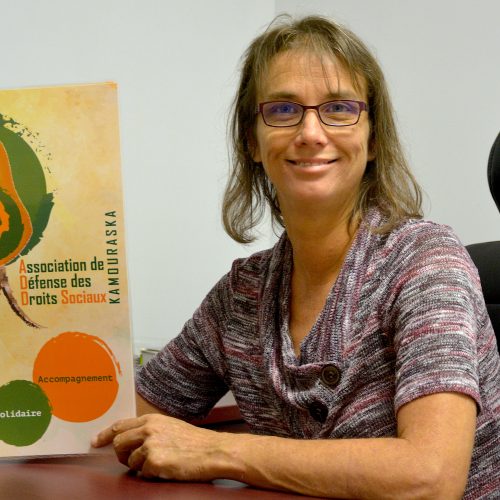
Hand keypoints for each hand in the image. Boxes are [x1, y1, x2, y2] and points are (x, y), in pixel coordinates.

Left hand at [92, 413, 230, 480]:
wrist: (213, 451)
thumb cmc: (195, 441)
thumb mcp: (170, 427)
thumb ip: (150, 430)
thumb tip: (131, 440)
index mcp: (152, 419)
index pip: (120, 425)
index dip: (104, 435)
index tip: (95, 442)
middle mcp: (148, 429)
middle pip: (118, 443)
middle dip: (121, 455)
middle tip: (131, 461)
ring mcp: (151, 444)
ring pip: (129, 461)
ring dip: (141, 466)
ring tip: (160, 463)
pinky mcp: (155, 461)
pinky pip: (143, 473)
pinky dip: (152, 474)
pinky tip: (166, 469)